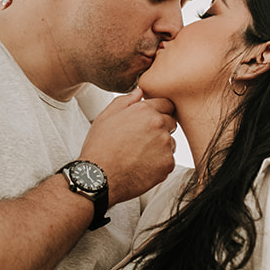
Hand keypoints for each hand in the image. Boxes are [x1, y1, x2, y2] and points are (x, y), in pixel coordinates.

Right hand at [77, 90, 177, 205]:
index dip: (157, 112)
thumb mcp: (105, 117)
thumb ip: (125, 101)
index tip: (148, 123)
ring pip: (170, 143)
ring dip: (160, 147)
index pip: (166, 104)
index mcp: (145, 110)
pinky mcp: (167, 164)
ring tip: (138, 155)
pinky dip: (158, 164)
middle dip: (160, 129)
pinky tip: (141, 167)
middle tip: (140, 141)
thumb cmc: (99, 147)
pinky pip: (168, 161)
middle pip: (171, 123)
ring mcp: (165, 145)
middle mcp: (159, 124)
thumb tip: (140, 92)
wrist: (98, 178)